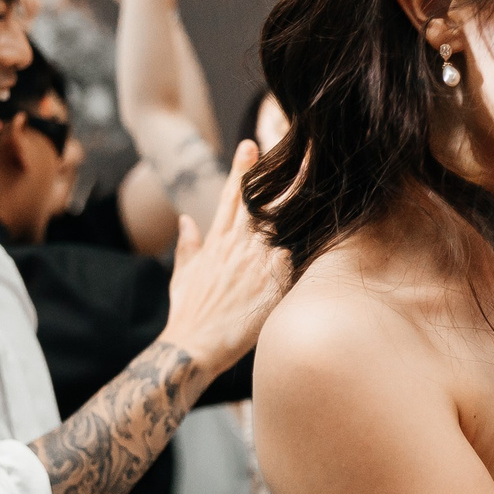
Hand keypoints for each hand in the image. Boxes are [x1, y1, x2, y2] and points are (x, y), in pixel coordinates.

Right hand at [159, 140, 288, 376]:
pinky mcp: (271, 286)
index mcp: (216, 242)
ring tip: (311, 197)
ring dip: (291, 223)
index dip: (241, 170)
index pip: (231, 198)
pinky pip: (292, 264)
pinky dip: (296, 260)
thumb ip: (188, 245)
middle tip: (295, 149)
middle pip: (260, 204)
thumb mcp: (182, 276)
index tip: (251, 146)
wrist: (193, 347)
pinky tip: (304, 254)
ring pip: (281, 232)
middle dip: (274, 177)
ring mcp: (255, 265)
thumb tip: (186, 220)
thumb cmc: (188, 314)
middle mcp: (237, 247)